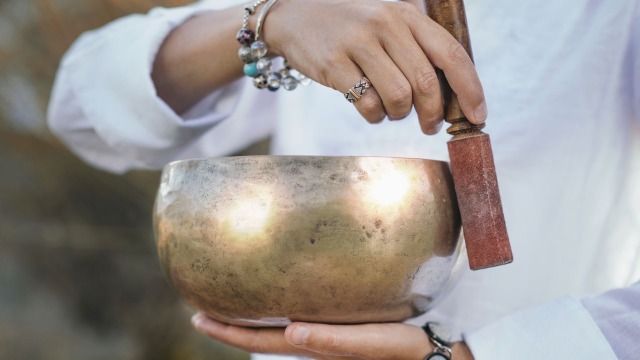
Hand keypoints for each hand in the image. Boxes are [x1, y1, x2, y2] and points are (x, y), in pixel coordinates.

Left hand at [191, 312, 473, 358]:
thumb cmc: (405, 350)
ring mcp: (324, 338)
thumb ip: (333, 341)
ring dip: (250, 319)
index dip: (228, 332)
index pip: (260, 341)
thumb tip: (292, 332)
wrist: (430, 354)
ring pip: (276, 330)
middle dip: (230, 326)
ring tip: (230, 302)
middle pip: (260, 337)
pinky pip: (297, 321)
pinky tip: (278, 300)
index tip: (197, 317)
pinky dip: (276, 313)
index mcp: (316, 348)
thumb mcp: (372, 344)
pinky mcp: (338, 329)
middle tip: (200, 309)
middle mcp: (314, 344)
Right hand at [263, 0, 486, 132]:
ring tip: (391, 110)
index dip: (470, 89)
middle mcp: (386, 24)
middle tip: (429, 125)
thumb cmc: (350, 27)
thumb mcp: (387, 22)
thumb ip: (417, 48)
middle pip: (427, 82)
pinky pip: (368, 105)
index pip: (451, 54)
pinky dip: (375, 116)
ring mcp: (358, 43)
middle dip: (434, 113)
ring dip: (400, 115)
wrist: (294, 15)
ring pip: (399, 97)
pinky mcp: (334, 64)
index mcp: (406, 15)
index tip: (478, 116)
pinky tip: (370, 109)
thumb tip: (453, 95)